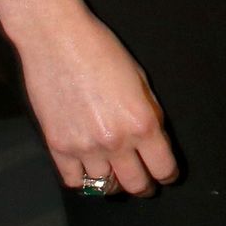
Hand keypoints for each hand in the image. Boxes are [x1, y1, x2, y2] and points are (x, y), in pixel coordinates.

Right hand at [15, 0, 178, 196]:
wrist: (56, 38)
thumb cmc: (100, 49)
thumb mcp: (140, 77)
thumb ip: (150, 111)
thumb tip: (155, 138)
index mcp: (141, 122)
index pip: (163, 168)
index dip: (168, 173)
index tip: (167, 173)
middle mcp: (115, 142)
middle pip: (136, 185)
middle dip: (144, 185)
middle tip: (144, 181)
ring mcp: (84, 148)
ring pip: (105, 187)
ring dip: (113, 182)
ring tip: (114, 173)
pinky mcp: (57, 147)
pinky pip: (74, 181)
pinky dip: (84, 179)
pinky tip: (88, 167)